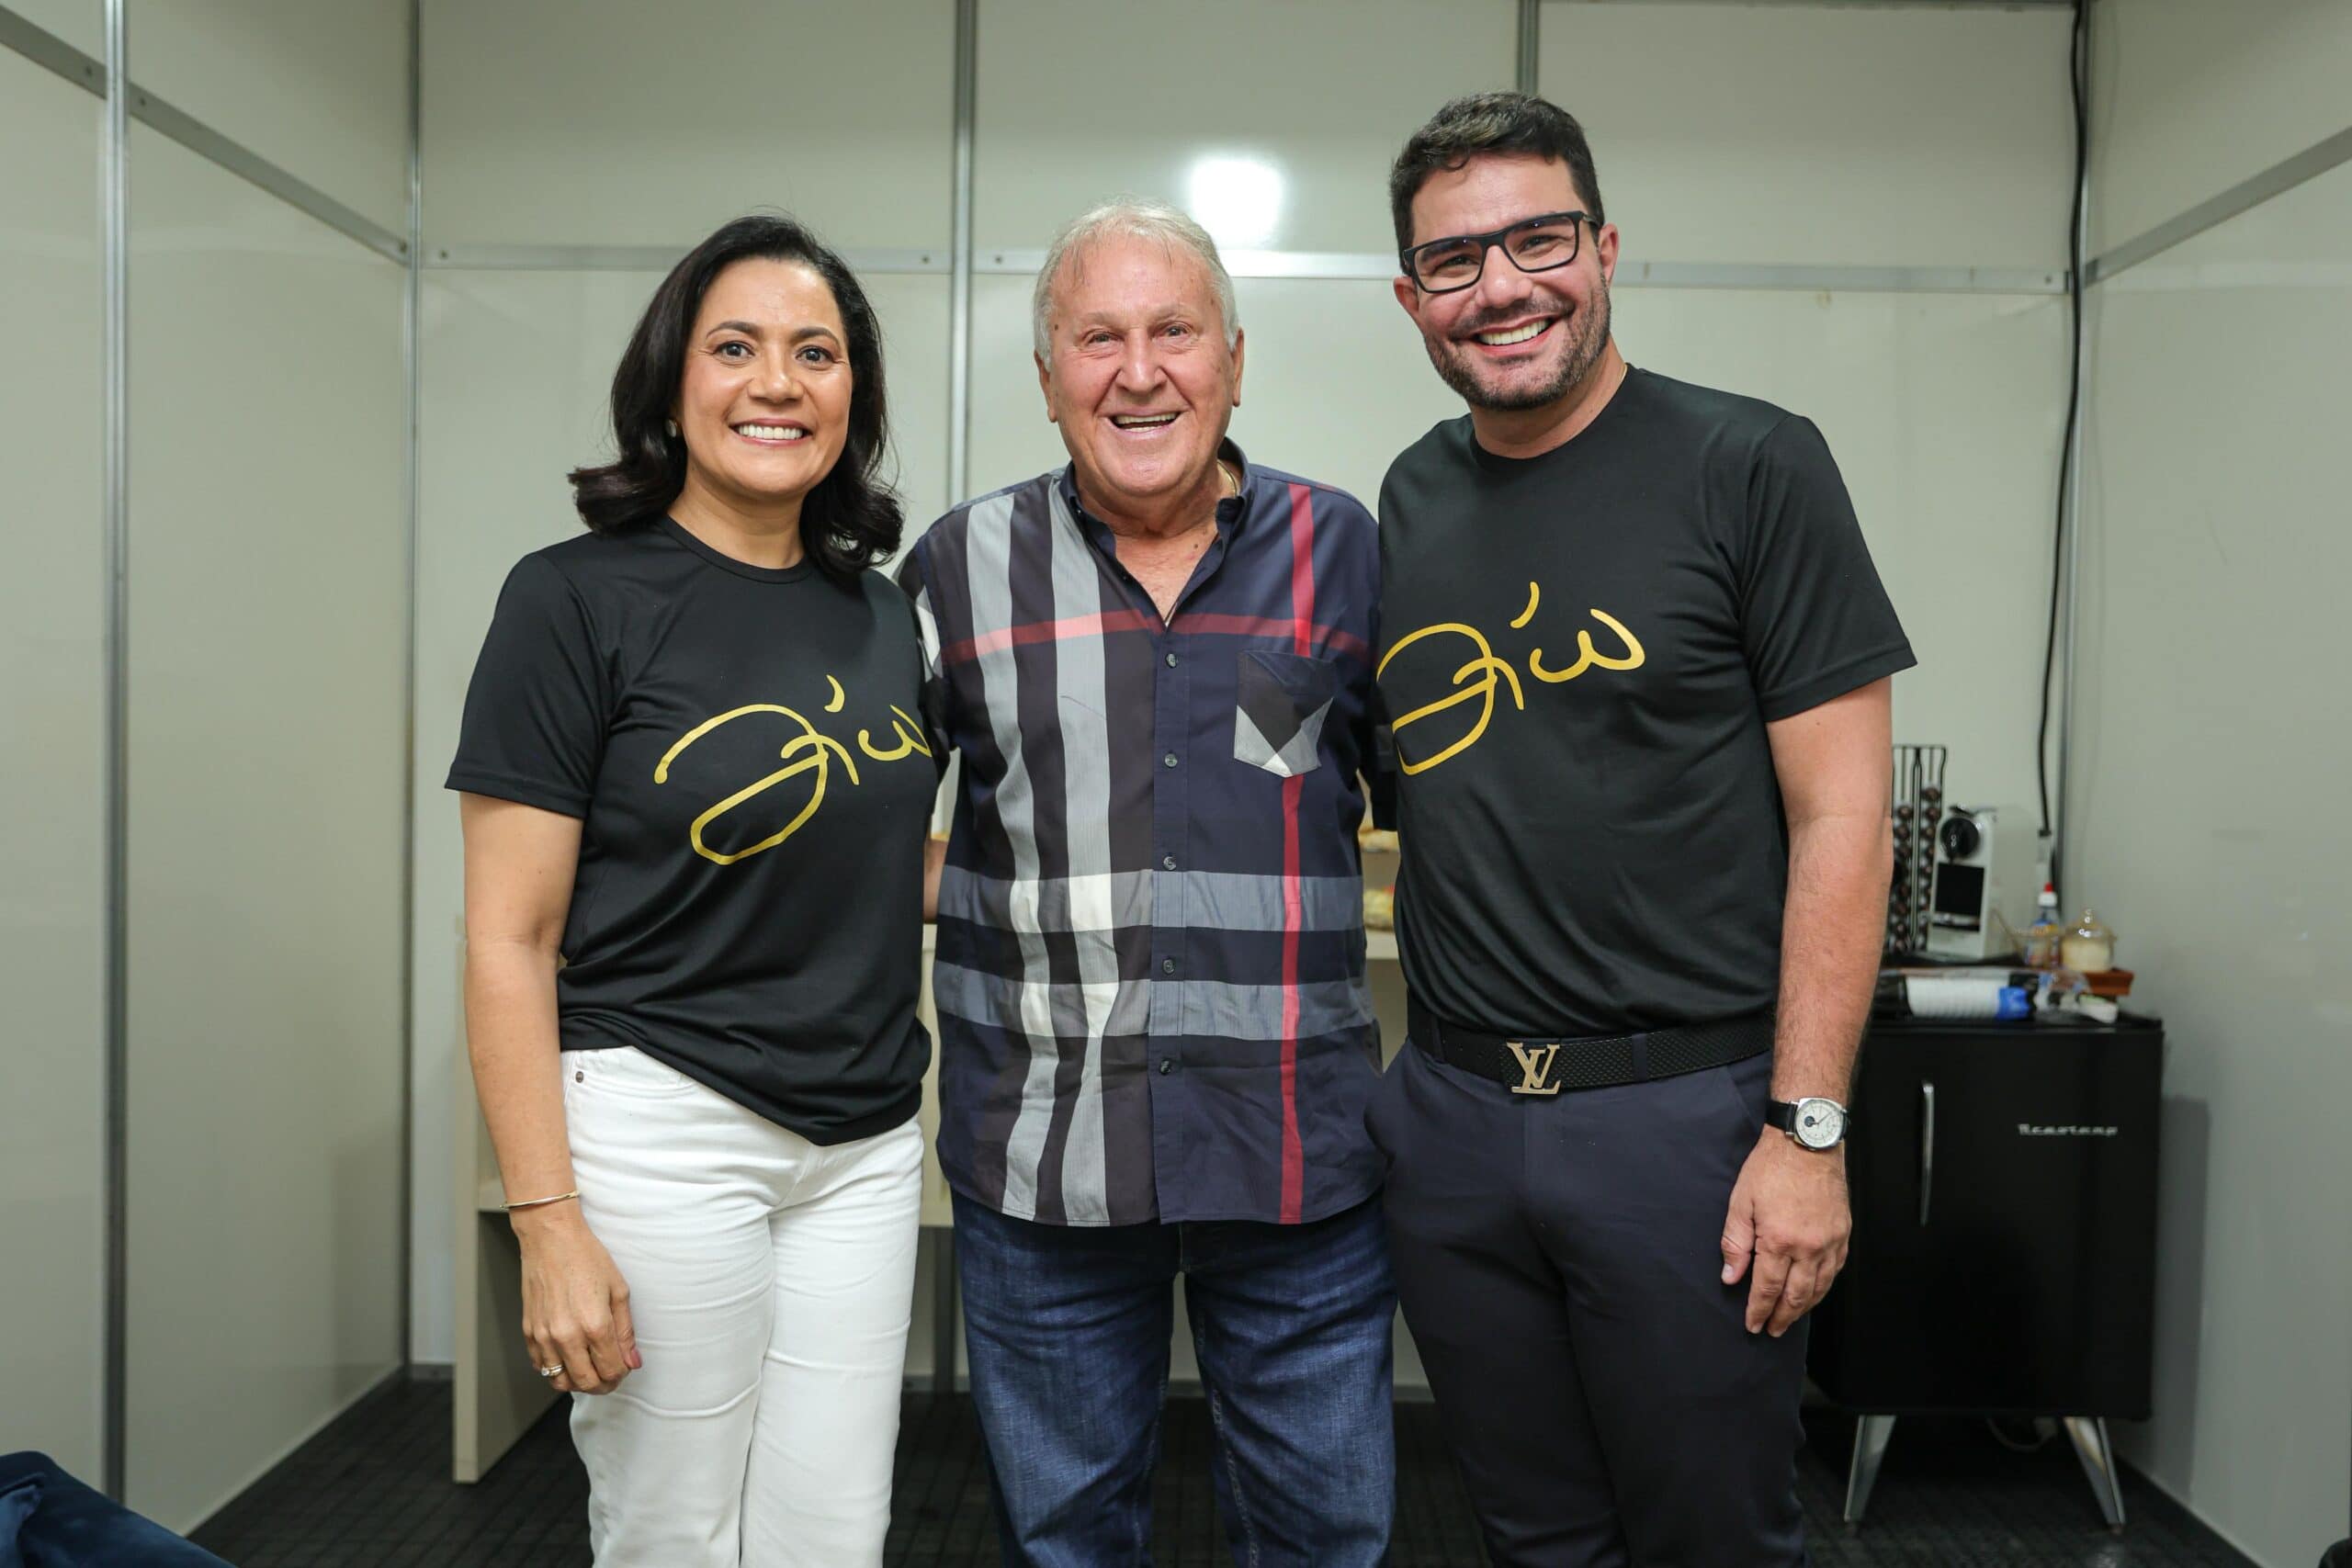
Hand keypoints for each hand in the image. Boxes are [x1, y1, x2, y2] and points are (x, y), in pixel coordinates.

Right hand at [514, 1205, 640, 1393]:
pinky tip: (568, 1357)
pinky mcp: (528, 1332)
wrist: (551, 1239)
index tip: (625, 1367)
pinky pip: (541, 1366)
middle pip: (586, 1383)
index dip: (621, 1374)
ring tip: (590, 1368)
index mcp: (594, 1325)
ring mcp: (544, 1336)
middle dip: (603, 1384)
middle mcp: (567, 1336)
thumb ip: (625, 1331)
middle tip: (610, 1374)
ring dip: (578, 1382)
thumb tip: (632, 1361)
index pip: (611, 1370)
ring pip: (560, 1381)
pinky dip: (556, 1370)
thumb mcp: (618, 1290)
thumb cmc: (586, 1258)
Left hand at [1719, 1131, 1850, 1337]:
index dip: (1759, 1310)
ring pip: (1820, 1288)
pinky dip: (1824, 1286)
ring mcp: (1830, 1242)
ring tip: (1791, 1318)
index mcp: (1780, 1240)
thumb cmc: (1771, 1168)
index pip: (1768, 1289)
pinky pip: (1836, 1270)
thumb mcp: (1741, 1203)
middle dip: (1782, 1318)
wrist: (1807, 1142)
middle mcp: (1809, 1247)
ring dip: (1804, 1308)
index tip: (1752, 1325)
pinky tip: (1815, 1291)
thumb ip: (1735, 1243)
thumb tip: (1731, 1277)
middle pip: (1796, 1296)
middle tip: (1772, 1331)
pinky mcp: (1843, 1234)